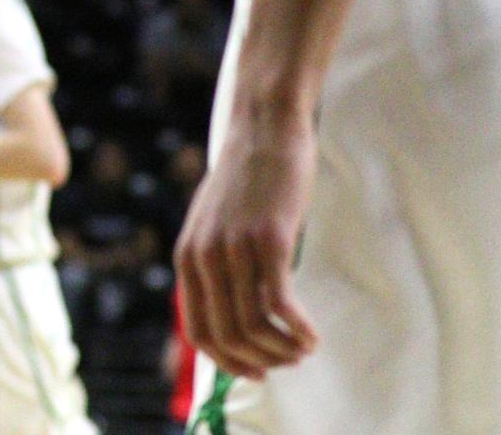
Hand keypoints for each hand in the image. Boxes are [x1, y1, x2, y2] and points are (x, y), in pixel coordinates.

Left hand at [175, 109, 320, 380]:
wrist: (263, 127)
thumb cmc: (247, 179)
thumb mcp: (214, 223)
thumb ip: (214, 262)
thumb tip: (229, 310)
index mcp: (187, 256)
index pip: (196, 332)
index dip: (227, 362)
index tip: (257, 373)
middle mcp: (204, 256)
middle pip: (227, 336)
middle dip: (260, 361)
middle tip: (289, 361)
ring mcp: (235, 248)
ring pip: (254, 327)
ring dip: (284, 349)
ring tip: (304, 347)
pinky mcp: (269, 240)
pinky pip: (280, 305)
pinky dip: (299, 330)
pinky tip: (313, 335)